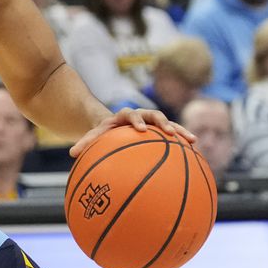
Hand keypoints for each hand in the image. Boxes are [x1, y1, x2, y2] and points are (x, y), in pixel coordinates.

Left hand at [69, 107, 194, 157]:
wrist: (113, 125)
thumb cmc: (103, 133)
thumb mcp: (94, 136)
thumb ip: (85, 143)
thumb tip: (71, 153)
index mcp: (123, 116)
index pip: (130, 114)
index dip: (136, 120)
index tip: (140, 129)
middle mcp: (140, 116)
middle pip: (153, 114)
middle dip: (162, 122)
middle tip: (169, 132)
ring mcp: (152, 122)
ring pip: (168, 123)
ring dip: (179, 130)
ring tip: (191, 140)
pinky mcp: (160, 130)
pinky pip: (174, 134)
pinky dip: (183, 139)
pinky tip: (196, 149)